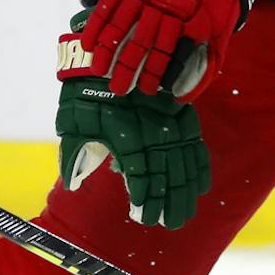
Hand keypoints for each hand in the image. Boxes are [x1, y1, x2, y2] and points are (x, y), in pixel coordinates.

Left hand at [55, 29, 210, 228]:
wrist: (108, 51)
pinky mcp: (180, 113)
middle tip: (170, 224)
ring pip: (183, 164)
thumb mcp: (73, 121)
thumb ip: (74, 153)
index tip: (144, 218)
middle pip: (166, 176)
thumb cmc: (84, 90)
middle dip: (169, 204)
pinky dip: (200, 167)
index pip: (141, 177)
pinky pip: (195, 144)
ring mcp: (169, 122)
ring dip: (185, 192)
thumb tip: (73, 182)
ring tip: (184, 214)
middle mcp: (152, 132)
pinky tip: (201, 188)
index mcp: (126, 137)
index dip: (145, 200)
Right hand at [79, 0, 258, 98]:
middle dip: (127, 69)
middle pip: (140, 42)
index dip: (153, 73)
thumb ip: (207, 57)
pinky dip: (97, 24)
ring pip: (120, 25)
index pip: (164, 52)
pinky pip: (109, 5)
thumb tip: (187, 92)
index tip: (146, 91)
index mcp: (183, 19)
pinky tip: (89, 43)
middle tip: (117, 90)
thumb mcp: (221, 24)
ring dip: (107, 50)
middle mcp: (160, 7)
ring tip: (98, 70)